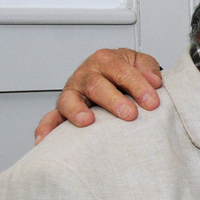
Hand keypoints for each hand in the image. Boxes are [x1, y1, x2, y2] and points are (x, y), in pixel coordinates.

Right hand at [35, 48, 163, 142]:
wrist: (113, 75)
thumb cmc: (125, 71)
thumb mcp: (140, 62)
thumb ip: (148, 68)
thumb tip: (154, 82)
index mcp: (106, 60)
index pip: (122, 72)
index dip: (138, 87)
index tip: (152, 102)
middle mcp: (87, 74)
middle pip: (97, 86)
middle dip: (114, 101)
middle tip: (130, 114)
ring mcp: (73, 91)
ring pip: (69, 100)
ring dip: (77, 111)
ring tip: (88, 121)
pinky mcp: (64, 108)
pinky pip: (51, 117)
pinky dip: (47, 127)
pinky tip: (45, 139)